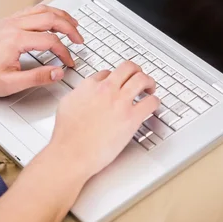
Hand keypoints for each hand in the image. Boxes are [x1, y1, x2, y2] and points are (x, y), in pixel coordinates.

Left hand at [0, 4, 82, 96]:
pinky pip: (34, 10)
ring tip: (75, 25)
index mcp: (16, 40)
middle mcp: (14, 25)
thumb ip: (37, 77)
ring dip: (62, 16)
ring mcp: (12, 20)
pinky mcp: (10, 20)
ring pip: (43, 9)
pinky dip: (49, 13)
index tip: (68, 62)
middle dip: (70, 28)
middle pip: (51, 18)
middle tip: (80, 40)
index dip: (64, 52)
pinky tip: (56, 19)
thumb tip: (58, 72)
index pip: (50, 41)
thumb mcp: (11, 83)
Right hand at [49, 61, 159, 201]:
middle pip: (128, 68)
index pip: (107, 72)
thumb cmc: (66, 136)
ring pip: (142, 79)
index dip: (115, 78)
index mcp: (89, 86)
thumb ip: (79, 94)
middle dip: (136, 71)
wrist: (71, 153)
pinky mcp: (131, 118)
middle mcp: (106, 90)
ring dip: (149, 82)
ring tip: (149, 88)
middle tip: (139, 77)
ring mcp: (120, 102)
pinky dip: (155, 102)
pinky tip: (153, 105)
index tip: (118, 83)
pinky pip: (151, 102)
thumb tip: (84, 94)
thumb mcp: (66, 105)